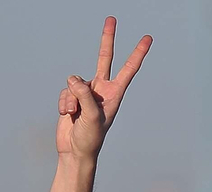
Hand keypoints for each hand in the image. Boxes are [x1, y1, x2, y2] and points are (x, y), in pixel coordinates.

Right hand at [54, 17, 151, 161]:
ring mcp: (86, 92)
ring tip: (74, 115)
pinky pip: (65, 92)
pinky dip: (64, 103)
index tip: (147, 38)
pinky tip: (67, 116)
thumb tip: (73, 79)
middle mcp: (101, 89)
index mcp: (114, 94)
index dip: (138, 53)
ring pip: (74, 82)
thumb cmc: (91, 138)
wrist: (75, 152)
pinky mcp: (72, 98)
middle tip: (112, 19)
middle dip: (107, 39)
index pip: (128, 69)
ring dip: (71, 99)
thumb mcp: (92, 116)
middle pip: (104, 58)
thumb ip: (85, 95)